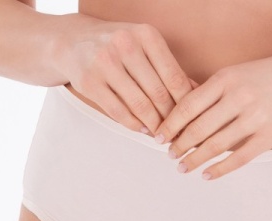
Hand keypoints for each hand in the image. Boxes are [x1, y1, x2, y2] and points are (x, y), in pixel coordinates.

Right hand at [58, 21, 196, 132]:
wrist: (72, 41)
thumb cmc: (117, 48)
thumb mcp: (145, 47)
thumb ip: (169, 69)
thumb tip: (199, 94)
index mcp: (146, 35)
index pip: (174, 77)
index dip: (186, 104)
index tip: (192, 120)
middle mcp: (125, 45)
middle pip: (159, 94)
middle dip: (171, 119)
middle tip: (178, 133)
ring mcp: (105, 62)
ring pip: (140, 105)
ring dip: (154, 125)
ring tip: (161, 134)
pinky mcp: (89, 82)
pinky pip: (119, 112)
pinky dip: (134, 125)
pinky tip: (143, 129)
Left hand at [154, 46, 271, 179]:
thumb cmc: (271, 76)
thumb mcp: (239, 73)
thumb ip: (214, 92)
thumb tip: (181, 112)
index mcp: (226, 79)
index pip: (188, 106)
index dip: (170, 125)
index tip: (159, 137)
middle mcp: (239, 97)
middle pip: (198, 129)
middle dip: (179, 145)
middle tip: (170, 155)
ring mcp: (256, 118)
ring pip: (216, 145)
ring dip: (195, 159)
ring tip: (184, 167)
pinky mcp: (270, 136)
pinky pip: (239, 158)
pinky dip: (220, 169)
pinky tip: (208, 175)